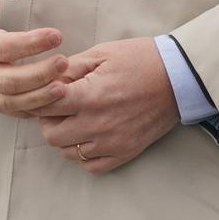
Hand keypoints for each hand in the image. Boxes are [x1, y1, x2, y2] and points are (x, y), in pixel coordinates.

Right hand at [0, 0, 67, 116]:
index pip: (1, 47)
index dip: (30, 44)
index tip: (56, 35)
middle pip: (7, 81)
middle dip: (38, 75)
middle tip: (63, 62)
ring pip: (9, 101)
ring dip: (38, 98)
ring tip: (64, 87)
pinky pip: (10, 110)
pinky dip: (33, 109)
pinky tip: (53, 100)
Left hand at [35, 38, 178, 174]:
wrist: (179, 77)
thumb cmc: (141, 59)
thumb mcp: (102, 53)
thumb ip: (70, 68)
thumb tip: (47, 80)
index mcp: (89, 96)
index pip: (44, 106)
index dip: (39, 98)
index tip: (46, 92)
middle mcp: (97, 123)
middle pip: (51, 134)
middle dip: (49, 120)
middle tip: (60, 107)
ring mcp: (111, 142)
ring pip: (68, 152)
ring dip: (66, 137)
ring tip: (77, 120)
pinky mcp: (125, 152)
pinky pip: (91, 165)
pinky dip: (85, 154)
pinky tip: (91, 136)